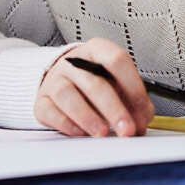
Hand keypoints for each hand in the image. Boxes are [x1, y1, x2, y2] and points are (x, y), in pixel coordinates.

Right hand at [35, 39, 154, 136]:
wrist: (61, 80)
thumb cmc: (94, 81)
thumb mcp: (116, 83)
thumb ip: (132, 100)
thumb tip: (141, 121)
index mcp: (96, 51)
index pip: (116, 60)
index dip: (133, 86)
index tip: (143, 111)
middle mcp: (73, 62)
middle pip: (94, 83)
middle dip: (113, 109)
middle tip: (127, 130)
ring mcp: (55, 80)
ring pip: (68, 96)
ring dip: (89, 118)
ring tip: (102, 133)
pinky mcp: (41, 101)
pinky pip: (51, 112)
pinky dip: (68, 124)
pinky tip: (82, 133)